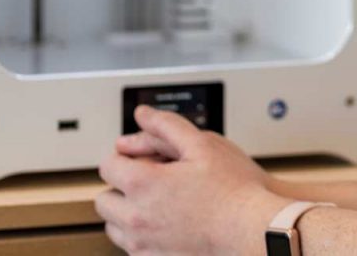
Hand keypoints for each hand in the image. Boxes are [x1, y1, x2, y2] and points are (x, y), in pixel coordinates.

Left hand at [97, 105, 285, 254]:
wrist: (252, 229)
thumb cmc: (233, 189)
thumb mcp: (202, 144)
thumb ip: (167, 126)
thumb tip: (143, 114)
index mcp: (142, 184)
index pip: (107, 166)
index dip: (123, 156)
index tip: (141, 158)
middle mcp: (135, 217)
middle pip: (103, 200)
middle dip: (120, 187)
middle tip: (150, 181)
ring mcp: (143, 244)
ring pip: (114, 227)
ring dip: (127, 213)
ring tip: (159, 203)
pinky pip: (132, 247)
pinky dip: (141, 235)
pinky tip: (167, 223)